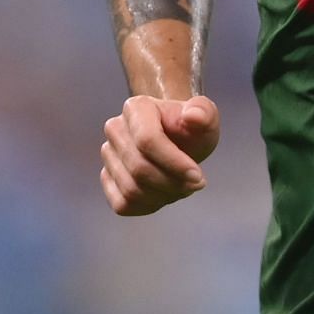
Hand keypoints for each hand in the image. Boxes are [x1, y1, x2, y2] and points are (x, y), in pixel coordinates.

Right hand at [99, 93, 220, 215]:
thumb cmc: (189, 129)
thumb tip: (193, 116)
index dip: (174, 163)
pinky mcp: (107, 178)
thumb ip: (203, 112)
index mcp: (136, 108)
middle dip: (172, 183)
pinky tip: (165, 194)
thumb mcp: (206, 117)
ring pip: (131, 190)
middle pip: (139, 168)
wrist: (177, 140)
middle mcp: (116, 129)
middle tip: (194, 184)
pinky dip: (148, 206)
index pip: (147, 140)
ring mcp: (108, 155)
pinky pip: (123, 204)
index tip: (198, 176)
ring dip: (163, 196)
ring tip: (182, 187)